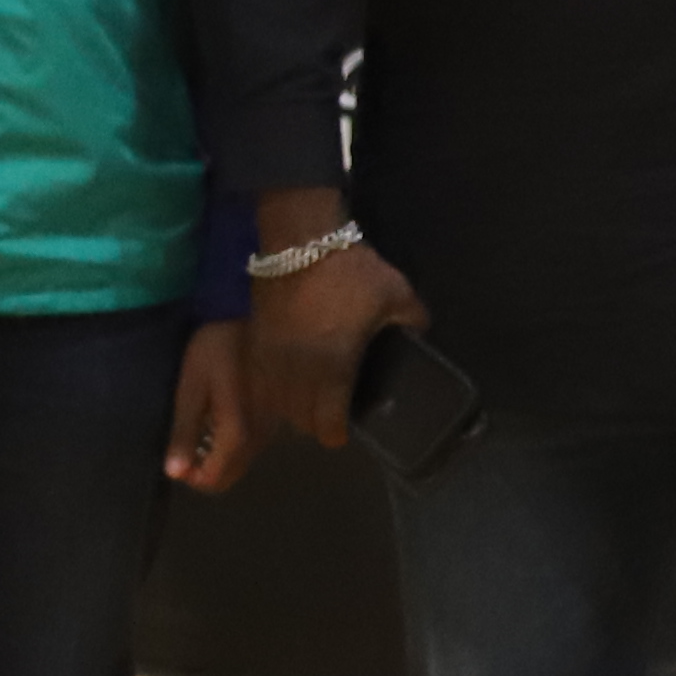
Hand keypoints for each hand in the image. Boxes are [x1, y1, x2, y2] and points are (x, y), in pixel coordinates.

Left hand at [166, 322, 253, 494]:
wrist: (262, 321)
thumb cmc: (220, 349)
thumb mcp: (192, 387)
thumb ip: (185, 431)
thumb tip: (174, 472)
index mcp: (236, 435)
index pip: (211, 479)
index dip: (187, 474)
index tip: (173, 453)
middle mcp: (257, 440)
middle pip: (226, 477)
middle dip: (200, 469)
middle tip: (181, 443)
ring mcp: (269, 430)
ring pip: (237, 464)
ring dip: (214, 457)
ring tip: (196, 427)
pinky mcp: (272, 419)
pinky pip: (247, 448)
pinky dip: (227, 445)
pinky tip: (215, 417)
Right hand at [245, 226, 424, 456]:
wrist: (300, 242)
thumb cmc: (350, 272)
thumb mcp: (396, 294)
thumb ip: (412, 320)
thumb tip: (421, 333)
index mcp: (333, 367)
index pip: (326, 423)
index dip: (336, 432)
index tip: (343, 430)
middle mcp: (297, 372)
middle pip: (299, 418)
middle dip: (314, 422)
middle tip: (329, 413)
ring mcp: (272, 357)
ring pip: (276, 402)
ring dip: (290, 407)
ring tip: (307, 399)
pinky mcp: (255, 341)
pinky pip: (260, 379)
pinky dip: (272, 387)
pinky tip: (285, 380)